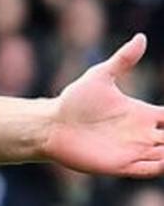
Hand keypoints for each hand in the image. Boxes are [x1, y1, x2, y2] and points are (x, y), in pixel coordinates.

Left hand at [44, 34, 163, 177]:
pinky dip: (159, 166)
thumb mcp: (101, 76)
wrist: (52, 124)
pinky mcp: (121, 165)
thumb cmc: (75, 100)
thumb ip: (123, 59)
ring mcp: (133, 151)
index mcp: (141, 113)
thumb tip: (142, 37)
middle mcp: (141, 134)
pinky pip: (148, 170)